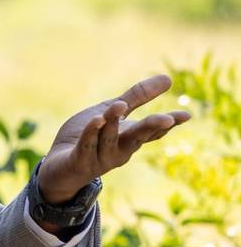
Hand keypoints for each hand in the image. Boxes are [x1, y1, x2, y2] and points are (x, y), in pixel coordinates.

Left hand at [38, 75, 190, 203]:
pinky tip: (96, 119)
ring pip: (109, 138)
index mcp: (129, 138)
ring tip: (119, 105)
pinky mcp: (80, 160)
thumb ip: (136, 97)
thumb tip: (168, 78)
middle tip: (166, 119)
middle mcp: (119, 150)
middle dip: (151, 128)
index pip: (152, 131)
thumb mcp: (111, 112)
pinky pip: (87, 144)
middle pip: (137, 137)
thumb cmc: (89, 138)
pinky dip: (91, 132)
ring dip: (113, 122)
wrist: (60, 168)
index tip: (187, 115)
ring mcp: (100, 157)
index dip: (169, 124)